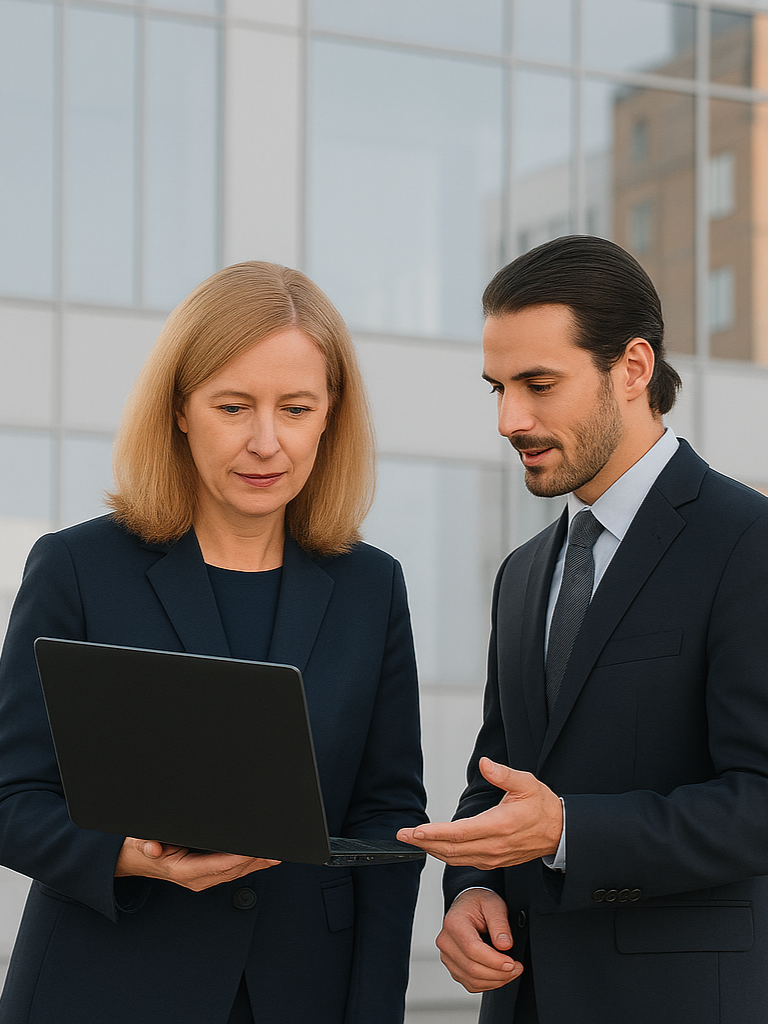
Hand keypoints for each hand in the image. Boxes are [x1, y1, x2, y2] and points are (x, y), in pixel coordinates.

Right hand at [115, 838, 279, 890]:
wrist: (134, 859)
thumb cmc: (140, 849)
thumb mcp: (140, 842)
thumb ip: (148, 844)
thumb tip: (154, 848)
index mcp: (183, 870)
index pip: (217, 865)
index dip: (237, 859)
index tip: (254, 852)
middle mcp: (196, 878)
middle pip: (232, 870)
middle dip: (254, 862)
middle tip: (275, 852)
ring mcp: (202, 878)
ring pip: (235, 872)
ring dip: (256, 864)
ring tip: (275, 854)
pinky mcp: (206, 874)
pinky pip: (231, 871)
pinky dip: (248, 865)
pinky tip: (262, 858)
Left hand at [396, 757, 562, 868]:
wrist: (559, 832)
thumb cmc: (542, 807)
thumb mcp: (526, 783)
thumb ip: (503, 774)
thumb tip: (485, 764)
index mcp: (499, 825)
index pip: (459, 833)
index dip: (434, 833)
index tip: (415, 831)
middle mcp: (493, 846)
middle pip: (451, 849)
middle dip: (424, 843)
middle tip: (403, 836)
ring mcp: (493, 857)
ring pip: (456, 858)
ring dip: (432, 850)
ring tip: (413, 841)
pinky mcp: (494, 861)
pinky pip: (465, 861)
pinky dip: (446, 855)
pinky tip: (436, 847)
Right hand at [437, 888, 521, 992]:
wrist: (467, 905)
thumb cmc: (478, 903)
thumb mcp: (493, 904)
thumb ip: (499, 923)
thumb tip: (505, 945)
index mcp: (454, 923)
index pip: (472, 949)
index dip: (494, 961)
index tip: (512, 963)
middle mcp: (446, 941)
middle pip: (472, 968)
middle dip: (499, 973)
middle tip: (517, 968)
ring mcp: (447, 956)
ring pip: (471, 980)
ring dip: (495, 981)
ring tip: (511, 972)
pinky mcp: (453, 967)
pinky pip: (470, 984)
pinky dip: (488, 984)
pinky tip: (499, 975)